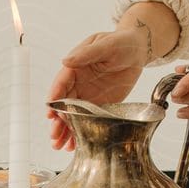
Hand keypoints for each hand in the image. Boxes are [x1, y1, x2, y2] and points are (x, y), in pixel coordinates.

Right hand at [46, 28, 147, 150]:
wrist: (138, 51)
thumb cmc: (121, 42)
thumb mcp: (107, 44)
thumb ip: (88, 53)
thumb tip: (66, 60)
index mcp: (76, 66)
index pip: (61, 83)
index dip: (54, 97)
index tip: (50, 112)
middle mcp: (78, 82)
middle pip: (63, 104)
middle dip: (57, 119)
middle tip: (54, 134)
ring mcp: (87, 95)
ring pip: (72, 115)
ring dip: (64, 129)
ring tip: (59, 145)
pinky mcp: (98, 105)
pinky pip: (86, 120)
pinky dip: (79, 132)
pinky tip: (74, 145)